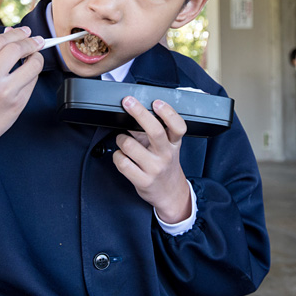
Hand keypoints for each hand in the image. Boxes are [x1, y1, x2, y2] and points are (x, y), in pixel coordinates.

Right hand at [0, 26, 43, 162]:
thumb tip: (13, 33)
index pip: (0, 41)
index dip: (16, 33)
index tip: (25, 31)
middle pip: (17, 49)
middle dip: (31, 42)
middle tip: (37, 41)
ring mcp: (5, 92)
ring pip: (32, 64)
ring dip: (37, 57)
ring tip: (34, 56)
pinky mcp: (17, 104)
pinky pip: (32, 81)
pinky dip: (33, 74)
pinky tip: (28, 73)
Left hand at [113, 97, 190, 223]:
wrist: (170, 193)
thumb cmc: (165, 165)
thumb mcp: (168, 147)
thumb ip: (153, 131)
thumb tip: (134, 113)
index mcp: (174, 143)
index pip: (178, 126)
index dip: (168, 112)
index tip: (156, 102)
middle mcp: (166, 155)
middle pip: (155, 130)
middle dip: (139, 113)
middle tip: (128, 102)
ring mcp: (154, 168)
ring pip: (130, 145)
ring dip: (120, 138)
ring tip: (122, 140)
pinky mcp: (143, 180)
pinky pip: (122, 162)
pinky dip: (117, 156)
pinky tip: (121, 156)